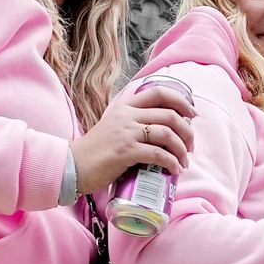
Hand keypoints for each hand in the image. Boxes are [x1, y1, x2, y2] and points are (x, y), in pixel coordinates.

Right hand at [75, 81, 194, 194]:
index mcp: (125, 107)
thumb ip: (132, 124)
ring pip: (167, 133)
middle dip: (187, 131)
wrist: (71, 166)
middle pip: (170, 114)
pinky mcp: (125, 151)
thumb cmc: (94, 152)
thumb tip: (160, 133)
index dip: (181, 101)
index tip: (192, 115)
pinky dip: (171, 162)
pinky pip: (158, 154)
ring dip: (182, 149)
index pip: (159, 92)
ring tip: (184, 162)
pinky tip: (174, 170)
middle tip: (190, 146)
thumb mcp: (113, 128)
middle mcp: (127, 115)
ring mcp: (126, 132)